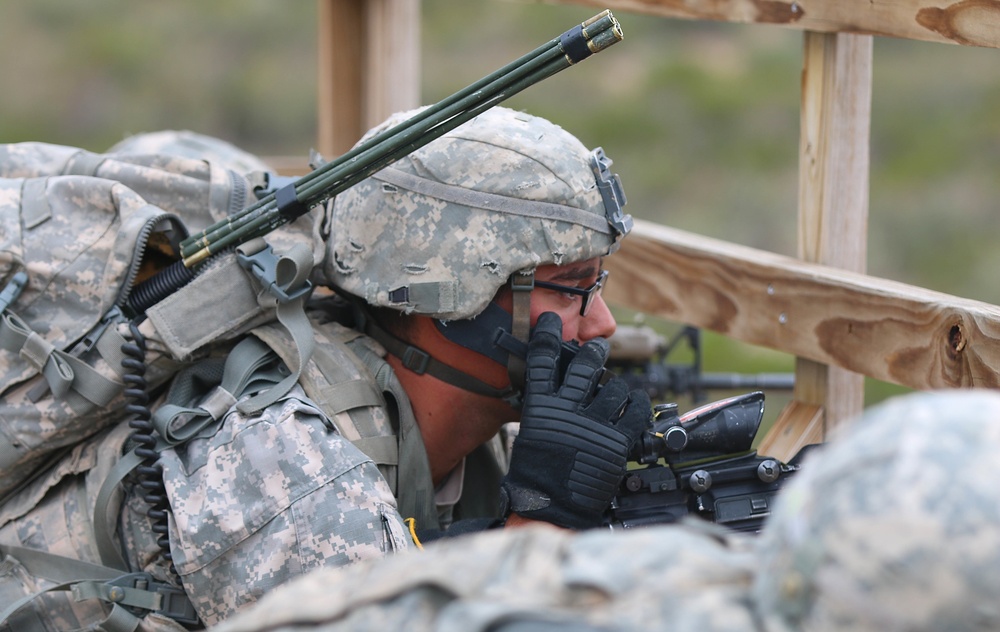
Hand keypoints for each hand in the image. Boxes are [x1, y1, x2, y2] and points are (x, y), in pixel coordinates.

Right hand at [501, 312, 650, 528]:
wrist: (551, 508)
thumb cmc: (536, 476)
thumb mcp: (530, 435)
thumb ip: (545, 409)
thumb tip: (553, 389)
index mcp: (541, 406)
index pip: (542, 360)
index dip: (547, 335)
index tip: (550, 322)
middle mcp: (568, 410)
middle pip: (585, 366)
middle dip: (593, 354)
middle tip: (596, 351)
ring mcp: (593, 425)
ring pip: (615, 388)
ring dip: (618, 387)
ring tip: (617, 393)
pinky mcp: (616, 442)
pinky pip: (635, 413)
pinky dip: (638, 406)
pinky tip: (635, 406)